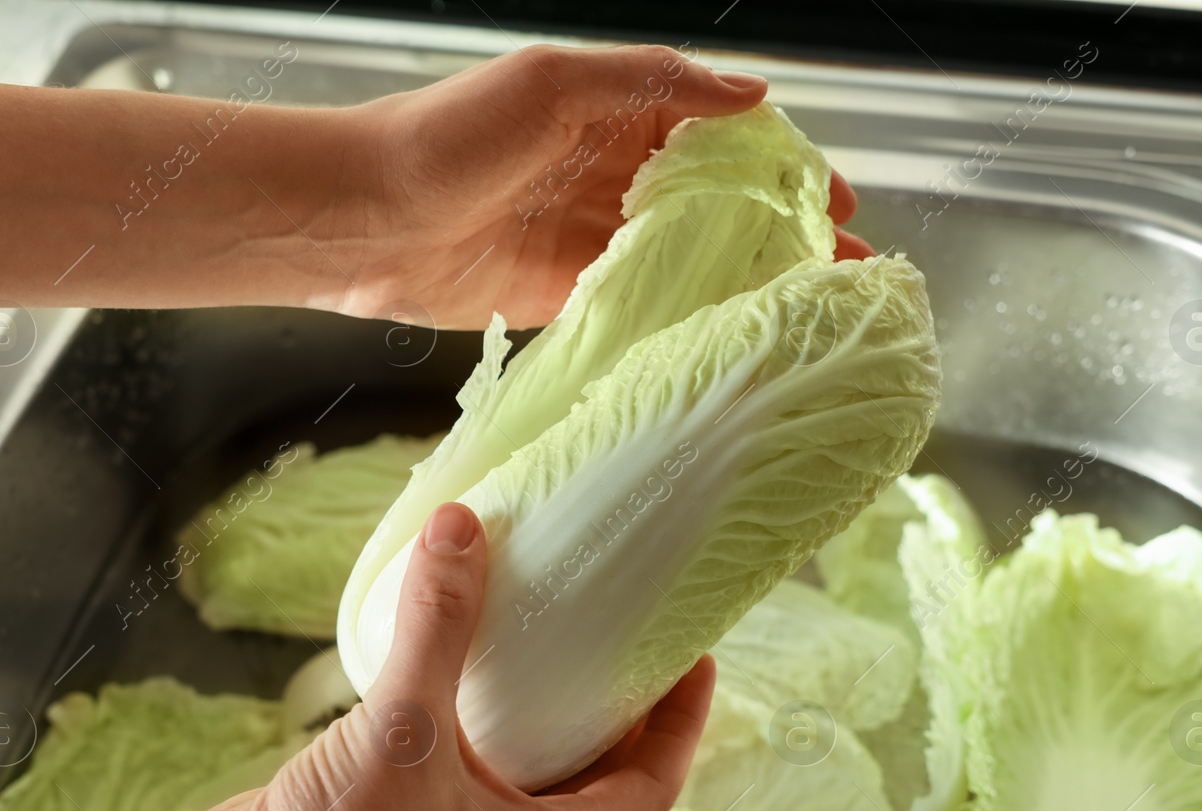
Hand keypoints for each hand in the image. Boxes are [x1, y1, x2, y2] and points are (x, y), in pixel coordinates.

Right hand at [179, 502, 713, 810]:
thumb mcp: (407, 727)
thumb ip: (437, 624)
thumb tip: (463, 525)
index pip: (651, 787)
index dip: (683, 723)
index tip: (695, 656)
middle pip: (602, 774)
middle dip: (625, 708)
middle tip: (632, 629)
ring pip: (538, 764)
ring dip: (558, 706)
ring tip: (565, 630)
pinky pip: (479, 753)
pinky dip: (492, 707)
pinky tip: (472, 654)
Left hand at [333, 44, 870, 329]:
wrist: (360, 220)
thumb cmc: (445, 136)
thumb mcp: (551, 83)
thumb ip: (652, 81)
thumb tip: (752, 90)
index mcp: (613, 114)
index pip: (720, 136)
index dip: (782, 165)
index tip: (837, 197)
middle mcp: (609, 175)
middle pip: (716, 203)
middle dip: (782, 231)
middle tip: (842, 265)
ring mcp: (590, 240)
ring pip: (689, 258)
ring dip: (747, 280)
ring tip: (806, 308)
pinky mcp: (565, 296)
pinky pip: (642, 305)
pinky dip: (688, 317)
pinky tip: (733, 337)